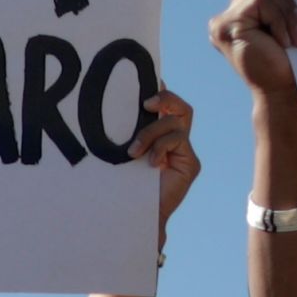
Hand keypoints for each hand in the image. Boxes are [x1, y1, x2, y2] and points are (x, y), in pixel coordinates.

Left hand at [127, 89, 199, 231]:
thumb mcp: (120, 155)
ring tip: (134, 151)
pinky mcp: (190, 163)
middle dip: (165, 98)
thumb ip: (123, 135)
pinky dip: (161, 147)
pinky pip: (178, 141)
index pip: (163, 106)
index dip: (158, 90)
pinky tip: (150, 162)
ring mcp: (184, 151)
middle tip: (146, 103)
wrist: (137, 216)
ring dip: (152, 132)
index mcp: (158, 135)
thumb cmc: (123, 186)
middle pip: (179, 107)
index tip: (147, 79)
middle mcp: (174, 140)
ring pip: (176, 123)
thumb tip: (106, 109)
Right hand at [207, 0, 296, 102]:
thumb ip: (271, 4)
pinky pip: (260, 0)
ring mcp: (222, 23)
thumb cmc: (286, 63)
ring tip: (296, 38)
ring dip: (286, 12)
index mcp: (233, 20)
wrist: (282, 93)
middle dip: (286, 0)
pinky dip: (280, 18)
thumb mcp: (279, 26)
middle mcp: (222, 21)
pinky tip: (284, 41)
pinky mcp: (228, 26)